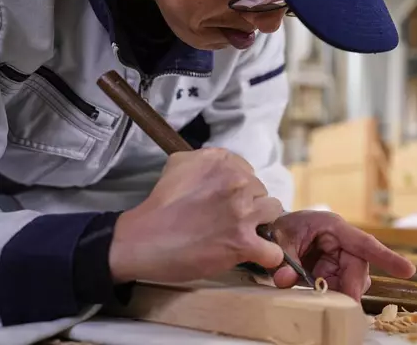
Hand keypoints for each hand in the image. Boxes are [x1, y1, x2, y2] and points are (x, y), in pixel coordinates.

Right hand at [109, 148, 284, 282]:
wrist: (143, 240)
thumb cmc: (159, 206)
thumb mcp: (178, 164)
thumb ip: (206, 160)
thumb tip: (225, 167)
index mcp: (222, 161)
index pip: (249, 172)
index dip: (240, 190)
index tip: (225, 202)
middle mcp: (236, 181)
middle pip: (262, 192)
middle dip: (249, 205)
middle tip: (228, 221)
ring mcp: (241, 211)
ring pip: (274, 213)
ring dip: (261, 225)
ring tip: (242, 235)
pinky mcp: (242, 241)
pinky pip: (273, 250)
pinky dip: (268, 256)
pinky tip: (255, 256)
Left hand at [270, 211, 415, 299]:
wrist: (270, 231)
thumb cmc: (280, 228)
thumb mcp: (279, 240)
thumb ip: (283, 260)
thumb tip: (285, 279)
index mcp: (333, 227)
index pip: (364, 243)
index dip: (386, 257)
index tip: (408, 270)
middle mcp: (341, 242)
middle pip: (358, 268)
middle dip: (350, 287)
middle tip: (343, 306)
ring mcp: (339, 257)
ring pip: (351, 280)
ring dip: (337, 291)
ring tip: (316, 287)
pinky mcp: (334, 270)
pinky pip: (340, 286)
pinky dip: (330, 293)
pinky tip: (316, 291)